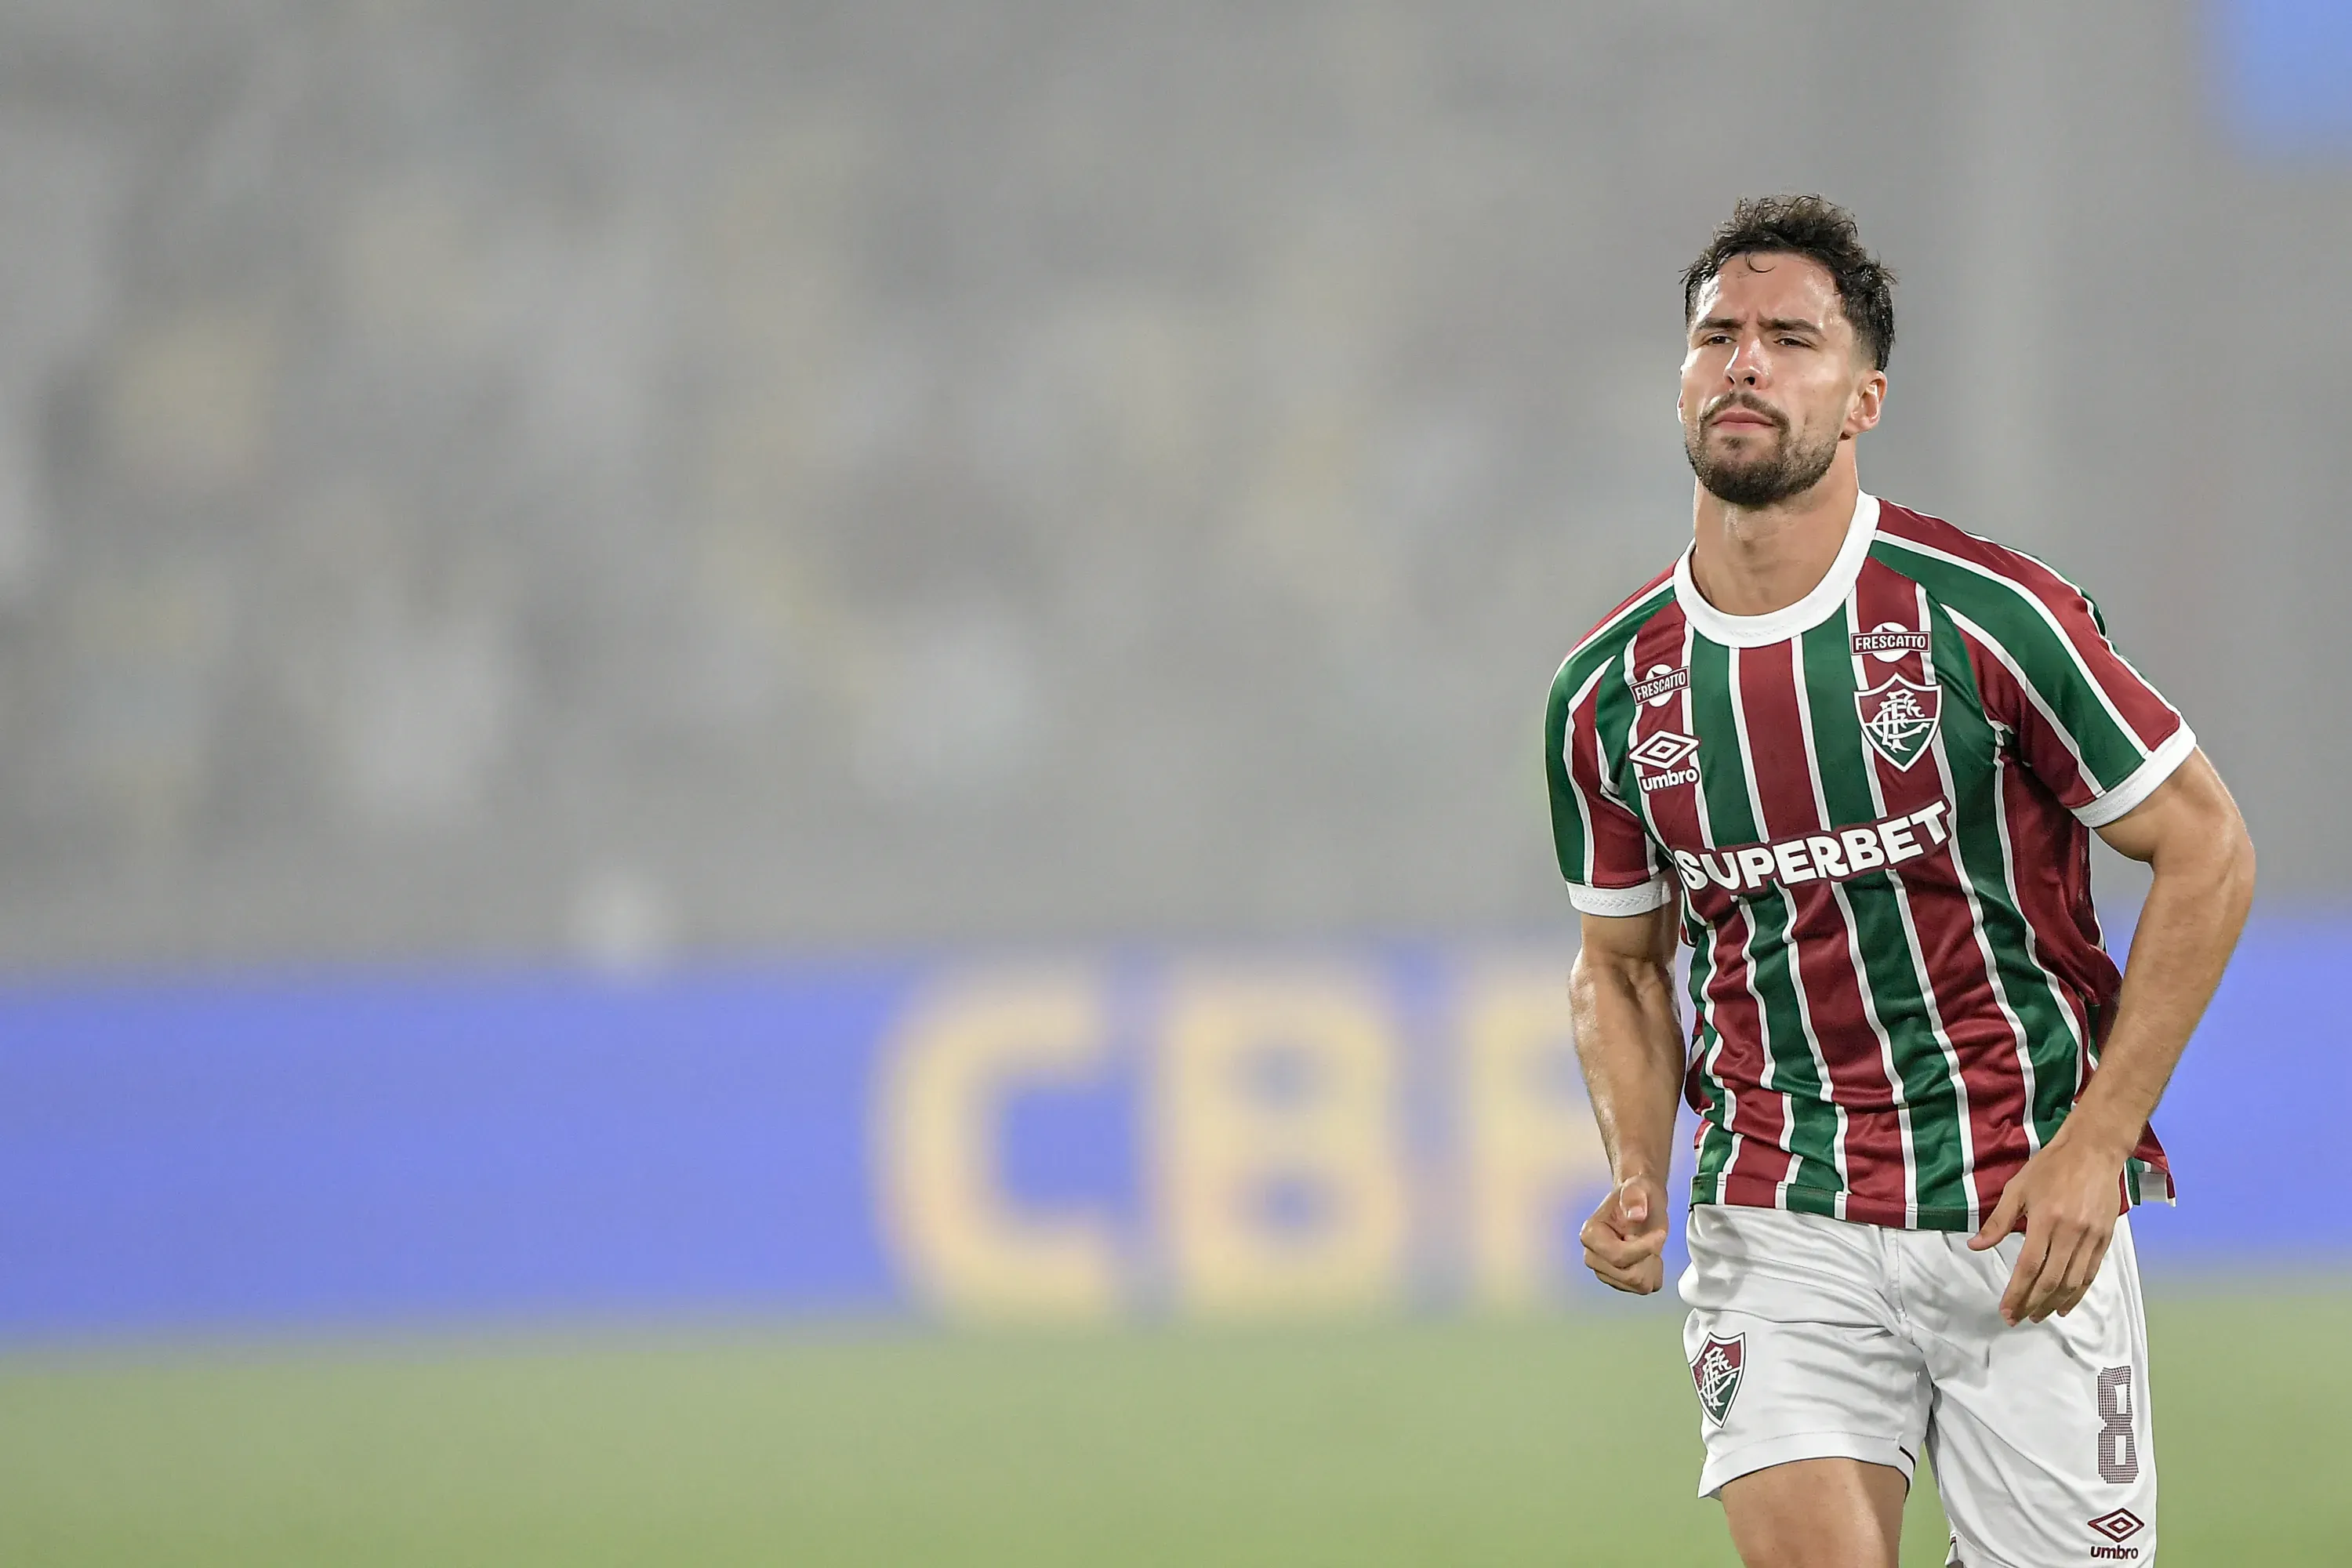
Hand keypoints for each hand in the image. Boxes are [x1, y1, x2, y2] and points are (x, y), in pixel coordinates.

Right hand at [1581, 1174, 1669, 1293]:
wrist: (1640, 1203)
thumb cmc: (1637, 1196)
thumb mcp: (1638, 1188)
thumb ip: (1634, 1197)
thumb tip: (1635, 1214)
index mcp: (1590, 1235)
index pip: (1618, 1257)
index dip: (1645, 1248)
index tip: (1659, 1233)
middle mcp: (1592, 1257)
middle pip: (1628, 1275)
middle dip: (1647, 1257)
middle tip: (1650, 1237)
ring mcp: (1604, 1271)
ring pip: (1638, 1284)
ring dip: (1650, 1265)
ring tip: (1647, 1244)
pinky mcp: (1618, 1281)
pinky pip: (1644, 1287)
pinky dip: (1652, 1273)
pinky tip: (1648, 1255)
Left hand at [1968, 1127, 2127, 1324]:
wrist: (2093, 1152)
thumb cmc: (2050, 1168)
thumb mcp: (2017, 1189)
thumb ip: (1998, 1221)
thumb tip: (1976, 1246)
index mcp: (2045, 1220)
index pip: (2029, 1266)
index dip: (2017, 1292)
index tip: (2006, 1310)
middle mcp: (2070, 1233)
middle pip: (2050, 1280)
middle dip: (2032, 1303)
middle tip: (2017, 1318)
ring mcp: (2091, 1238)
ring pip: (2072, 1282)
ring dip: (2054, 1303)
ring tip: (2038, 1316)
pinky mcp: (2105, 1239)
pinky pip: (2090, 1274)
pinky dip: (2078, 1293)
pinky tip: (2065, 1304)